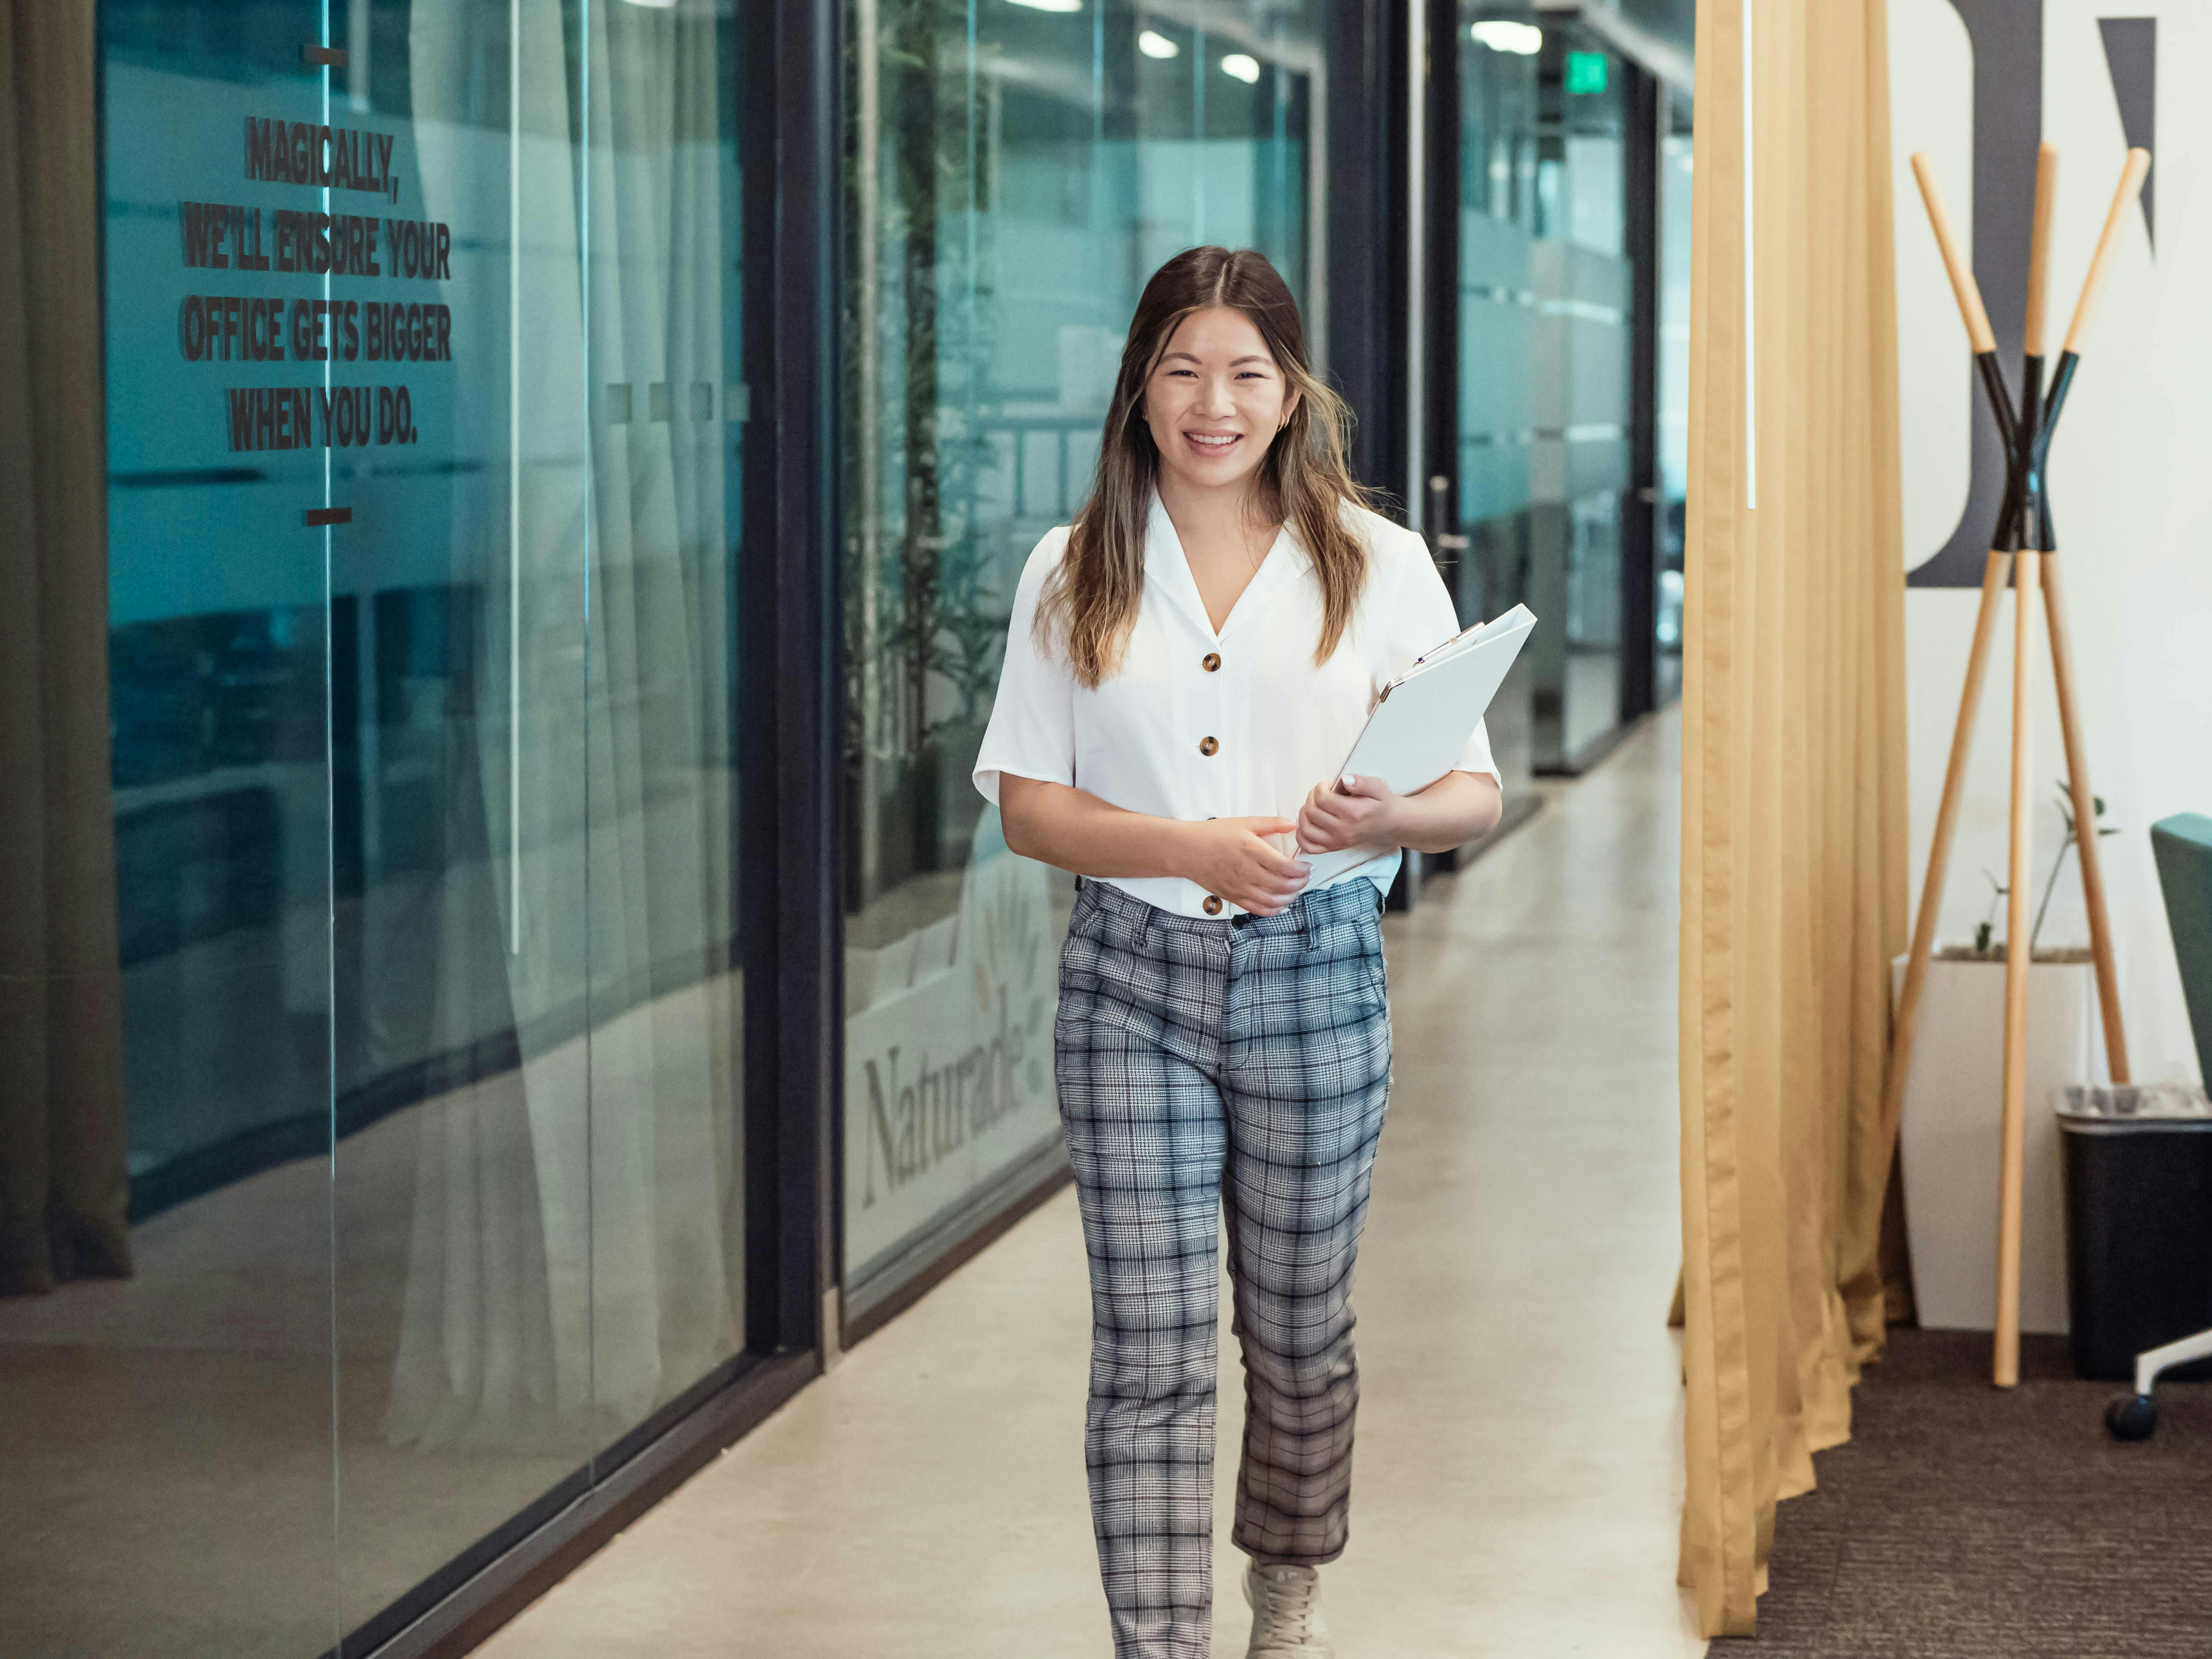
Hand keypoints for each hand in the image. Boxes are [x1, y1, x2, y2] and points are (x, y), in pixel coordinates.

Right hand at [1178, 817, 1309, 915]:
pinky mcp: (1233, 897)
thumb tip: (1293, 824)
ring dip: (1290, 897)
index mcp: (1252, 851)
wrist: (1186, 850)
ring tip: (1295, 889)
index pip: (1286, 867)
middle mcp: (1247, 872)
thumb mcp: (1244, 822)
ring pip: (1273, 901)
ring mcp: (1240, 887)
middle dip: (1300, 883)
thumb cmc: (1213, 834)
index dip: (1302, 870)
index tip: (1308, 867)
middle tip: (1305, 877)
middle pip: (1283, 885)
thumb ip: (1271, 823)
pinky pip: (1258, 909)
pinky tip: (1280, 904)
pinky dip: (1273, 910)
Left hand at [1296, 774, 1401, 855]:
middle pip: (1311, 811)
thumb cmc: (1382, 804)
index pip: (1322, 798)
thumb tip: (1345, 779)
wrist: (1390, 824)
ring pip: (1306, 829)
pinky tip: (1308, 823)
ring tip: (1314, 806)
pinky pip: (1309, 847)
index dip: (1320, 787)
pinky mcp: (1334, 848)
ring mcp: (1337, 841)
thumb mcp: (1378, 787)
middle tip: (1322, 794)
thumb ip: (1361, 782)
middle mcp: (1343, 830)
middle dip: (1312, 797)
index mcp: (1353, 813)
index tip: (1328, 785)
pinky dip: (1302, 836)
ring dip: (1304, 814)